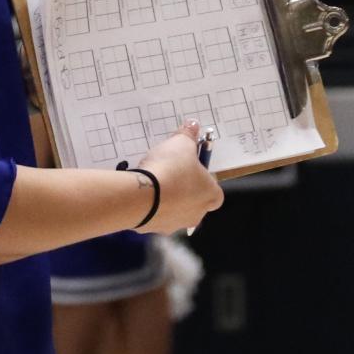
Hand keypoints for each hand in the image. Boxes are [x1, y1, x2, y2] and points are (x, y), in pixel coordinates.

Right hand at [133, 120, 223, 235]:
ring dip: (164, 197)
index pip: (213, 188)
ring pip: (172, 209)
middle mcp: (196, 214)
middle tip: (170, 172)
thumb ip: (188, 135)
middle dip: (182, 187)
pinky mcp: (153, 228)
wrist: (141, 196)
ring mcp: (174, 224)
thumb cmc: (171, 170)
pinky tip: (140, 191)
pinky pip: (153, 214)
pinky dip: (148, 205)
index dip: (202, 176)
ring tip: (152, 181)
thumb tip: (192, 125)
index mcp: (211, 196)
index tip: (190, 165)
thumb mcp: (182, 144)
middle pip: (193, 200)